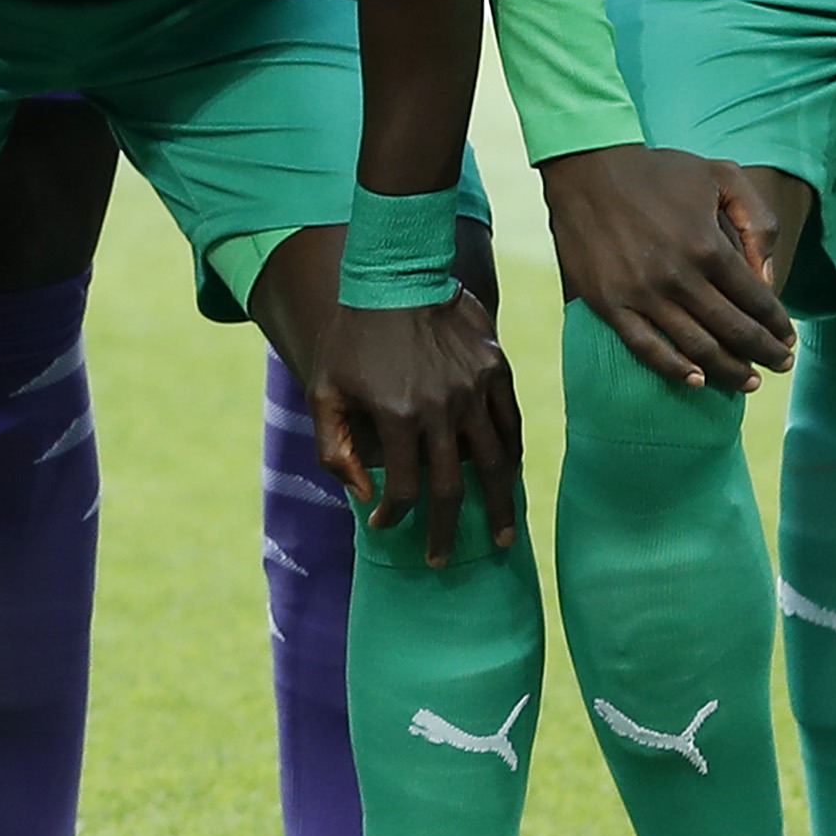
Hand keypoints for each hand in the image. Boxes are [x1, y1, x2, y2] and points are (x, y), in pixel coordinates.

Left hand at [315, 290, 523, 560]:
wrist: (394, 274)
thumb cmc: (352, 338)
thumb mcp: (324, 389)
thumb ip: (335, 447)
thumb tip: (363, 495)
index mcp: (397, 415)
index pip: (405, 489)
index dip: (395, 517)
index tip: (386, 529)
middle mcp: (441, 408)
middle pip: (451, 488)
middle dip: (445, 532)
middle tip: (441, 560)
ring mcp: (474, 389)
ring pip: (494, 463)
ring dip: (496, 507)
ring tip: (498, 538)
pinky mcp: (496, 370)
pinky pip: (510, 426)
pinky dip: (511, 459)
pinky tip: (508, 483)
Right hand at [536, 144, 793, 391]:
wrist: (587, 168)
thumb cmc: (658, 172)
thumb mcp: (722, 176)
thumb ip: (757, 221)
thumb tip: (769, 276)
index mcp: (708, 246)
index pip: (757, 300)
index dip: (779, 325)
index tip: (789, 338)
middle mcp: (678, 277)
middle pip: (734, 330)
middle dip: (765, 353)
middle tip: (781, 364)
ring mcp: (641, 293)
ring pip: (697, 347)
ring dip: (729, 370)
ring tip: (749, 381)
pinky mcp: (609, 303)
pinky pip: (646, 348)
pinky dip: (674, 369)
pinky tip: (695, 380)